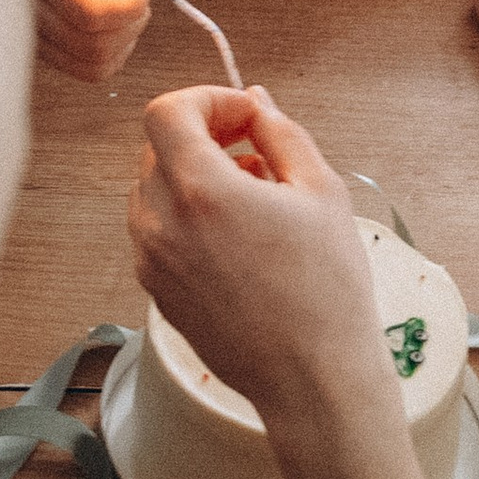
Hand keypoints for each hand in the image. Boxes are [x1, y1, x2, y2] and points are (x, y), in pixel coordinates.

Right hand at [10, 0, 153, 85]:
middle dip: (132, 17)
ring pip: (93, 62)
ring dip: (125, 35)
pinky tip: (114, 20)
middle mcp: (22, 1)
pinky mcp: (44, 46)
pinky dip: (114, 50)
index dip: (129, 0)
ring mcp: (29, 28)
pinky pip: (89, 69)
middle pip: (93, 43)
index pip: (86, 9)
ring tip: (125, 1)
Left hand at [128, 83, 437, 478]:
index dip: (207, 100)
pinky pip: (159, 230)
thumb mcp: (321, 191)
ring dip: (197, 177)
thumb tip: (255, 103)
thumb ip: (281, 133)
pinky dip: (190, 216)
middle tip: (258, 151)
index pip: (166, 111)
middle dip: (205, 136)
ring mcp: (151, 260)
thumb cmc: (326, 288)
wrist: (311, 379)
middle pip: (159, 148)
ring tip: (256, 198)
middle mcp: (160, 222)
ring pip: (155, 189)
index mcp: (199, 189)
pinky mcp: (156, 290)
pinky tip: (240, 237)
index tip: (245, 117)